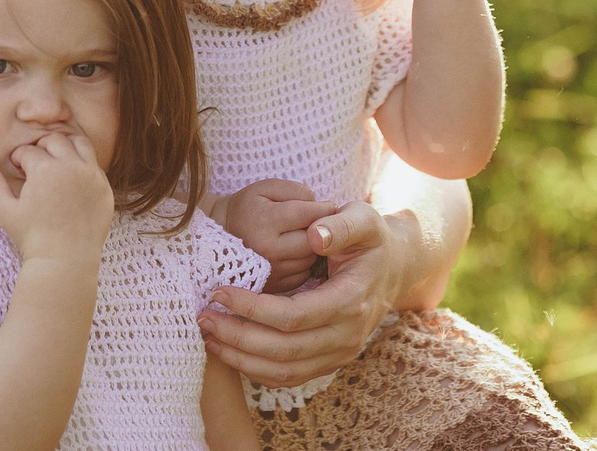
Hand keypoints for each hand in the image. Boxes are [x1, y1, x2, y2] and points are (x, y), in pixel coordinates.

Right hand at [0, 132, 111, 265]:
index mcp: (45, 169)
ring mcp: (91, 176)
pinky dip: (82, 165)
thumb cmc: (32, 238)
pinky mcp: (105, 188)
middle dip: (41, 147)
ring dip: (66, 147)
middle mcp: (71, 166)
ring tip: (55, 162)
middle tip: (35, 163)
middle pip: (55, 140)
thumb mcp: (6, 211)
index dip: (19, 158)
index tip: (17, 169)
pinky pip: (94, 165)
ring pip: (80, 144)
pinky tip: (72, 180)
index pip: (29, 151)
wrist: (65, 262)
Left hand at [198, 200, 398, 386]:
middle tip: (204, 316)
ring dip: (241, 358)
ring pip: (283, 371)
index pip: (294, 316)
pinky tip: (229, 351)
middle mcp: (346, 336)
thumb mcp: (365, 219)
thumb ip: (342, 224)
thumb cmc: (371, 240)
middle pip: (284, 350)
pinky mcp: (329, 362)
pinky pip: (288, 377)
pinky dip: (255, 369)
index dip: (253, 308)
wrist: (392, 269)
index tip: (221, 291)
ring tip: (208, 335)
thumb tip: (314, 234)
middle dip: (238, 336)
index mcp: (351, 301)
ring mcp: (339, 354)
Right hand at [217, 179, 337, 294]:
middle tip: (319, 221)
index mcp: (265, 221)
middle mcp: (268, 250)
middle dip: (321, 229)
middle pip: (314, 240)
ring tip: (303, 235)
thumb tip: (319, 204)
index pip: (310, 215)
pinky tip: (296, 251)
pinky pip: (303, 274)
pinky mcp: (274, 286)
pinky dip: (304, 262)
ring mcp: (271, 271)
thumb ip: (295, 191)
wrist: (218, 239)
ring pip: (311, 258)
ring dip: (313, 247)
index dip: (325, 209)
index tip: (329, 206)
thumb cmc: (246, 209)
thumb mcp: (265, 189)